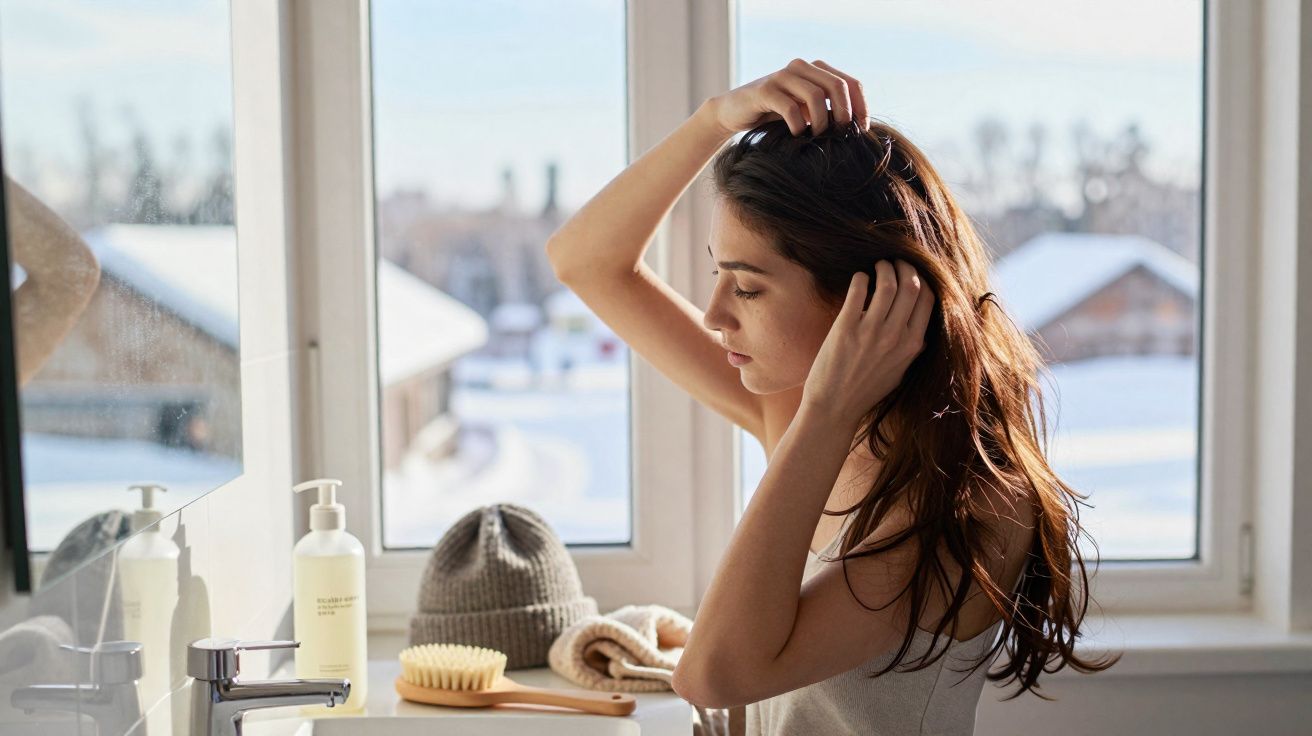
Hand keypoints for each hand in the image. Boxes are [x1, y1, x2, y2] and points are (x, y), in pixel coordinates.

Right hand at [705, 59, 869, 137]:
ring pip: (816, 95)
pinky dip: (797, 125)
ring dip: (821, 121)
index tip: (861, 132)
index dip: (861, 108)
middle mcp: (801, 67)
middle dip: (843, 114)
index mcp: (816, 70)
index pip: (851, 83)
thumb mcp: (806, 111)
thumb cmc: (775, 115)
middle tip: (840, 136)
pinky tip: (796, 134)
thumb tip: (858, 128)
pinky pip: (790, 107)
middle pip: (837, 86)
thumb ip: (828, 110)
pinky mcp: (764, 90)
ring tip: (816, 137)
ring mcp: (782, 76)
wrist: (734, 112)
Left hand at [803, 259, 934, 425]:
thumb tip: (922, 333)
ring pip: (888, 283)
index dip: (922, 278)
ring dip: (884, 268)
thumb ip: (912, 351)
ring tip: (878, 266)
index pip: (928, 299)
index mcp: (912, 345)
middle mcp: (895, 337)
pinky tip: (859, 278)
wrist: (834, 407)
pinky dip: (861, 277)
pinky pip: (859, 289)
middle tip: (893, 263)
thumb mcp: (900, 372)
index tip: (911, 273)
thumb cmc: (866, 390)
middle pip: (911, 286)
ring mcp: (871, 332)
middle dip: (904, 267)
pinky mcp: (846, 328)